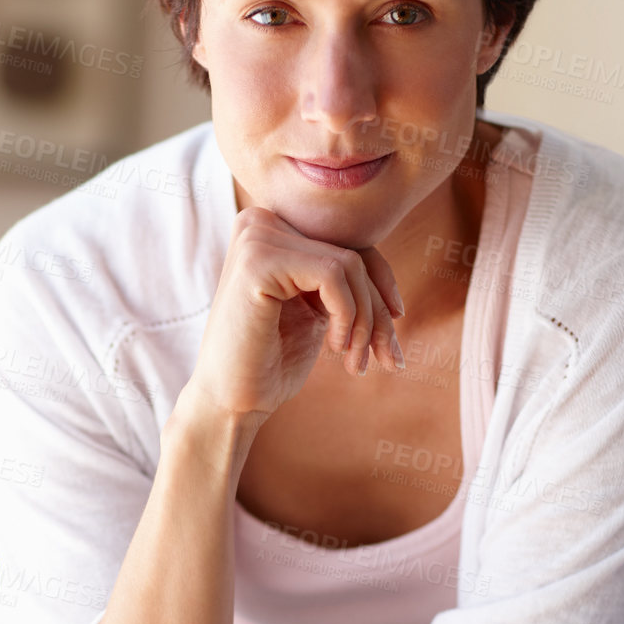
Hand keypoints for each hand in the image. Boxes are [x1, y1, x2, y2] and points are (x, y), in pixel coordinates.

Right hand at [185, 205, 404, 426]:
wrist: (230, 402)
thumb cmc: (271, 362)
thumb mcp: (318, 311)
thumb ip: (345, 282)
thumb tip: (393, 289)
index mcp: (271, 229)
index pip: (348, 242)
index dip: (380, 287)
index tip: (393, 329)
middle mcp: (260, 222)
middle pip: (352, 252)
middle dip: (377, 310)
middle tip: (387, 359)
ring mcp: (256, 237)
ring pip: (349, 264)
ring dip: (365, 320)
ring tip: (354, 360)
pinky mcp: (258, 260)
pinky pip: (333, 275)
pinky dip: (347, 315)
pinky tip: (334, 346)